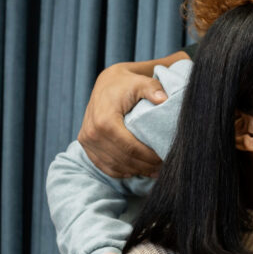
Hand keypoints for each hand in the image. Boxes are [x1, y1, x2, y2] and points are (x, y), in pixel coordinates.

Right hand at [78, 61, 169, 177]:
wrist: (107, 83)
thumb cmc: (127, 84)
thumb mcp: (141, 83)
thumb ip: (153, 89)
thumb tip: (163, 99)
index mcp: (104, 121)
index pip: (130, 148)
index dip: (149, 157)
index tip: (166, 157)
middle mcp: (92, 133)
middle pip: (123, 159)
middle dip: (145, 166)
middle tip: (164, 167)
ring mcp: (86, 140)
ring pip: (114, 165)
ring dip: (136, 171)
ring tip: (154, 170)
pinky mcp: (86, 145)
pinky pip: (104, 165)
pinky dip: (121, 171)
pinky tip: (137, 170)